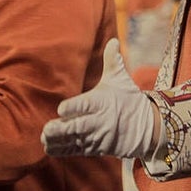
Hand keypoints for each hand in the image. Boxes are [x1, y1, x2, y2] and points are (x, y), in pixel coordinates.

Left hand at [41, 38, 159, 158]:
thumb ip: (112, 60)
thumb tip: (114, 40)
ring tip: (45, 137)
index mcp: (103, 101)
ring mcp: (97, 136)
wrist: (146, 126)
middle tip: (47, 128)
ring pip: (75, 141)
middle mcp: (99, 120)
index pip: (86, 105)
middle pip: (79, 127)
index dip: (73, 107)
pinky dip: (63, 150)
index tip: (61, 109)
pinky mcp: (96, 148)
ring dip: (59, 141)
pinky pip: (77, 151)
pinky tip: (50, 147)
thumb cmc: (128, 98)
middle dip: (62, 129)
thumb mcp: (120, 79)